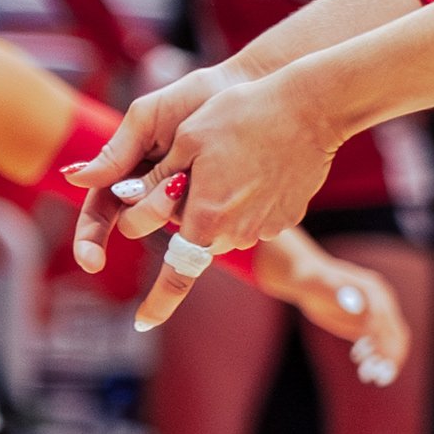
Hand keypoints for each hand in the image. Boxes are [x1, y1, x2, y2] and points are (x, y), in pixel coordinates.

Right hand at [67, 61, 236, 273]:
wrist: (243, 89)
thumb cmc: (190, 99)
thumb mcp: (147, 119)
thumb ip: (116, 150)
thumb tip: (72, 178)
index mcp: (124, 172)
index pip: (98, 214)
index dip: (90, 241)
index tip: (92, 262)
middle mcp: (149, 193)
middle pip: (134, 223)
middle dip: (148, 211)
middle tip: (174, 183)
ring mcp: (181, 202)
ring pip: (168, 226)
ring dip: (177, 208)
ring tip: (195, 175)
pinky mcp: (212, 205)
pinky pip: (203, 225)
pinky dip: (206, 215)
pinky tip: (221, 197)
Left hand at [70, 64, 338, 328]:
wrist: (312, 110)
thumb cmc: (242, 115)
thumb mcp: (187, 139)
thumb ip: (153, 179)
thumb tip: (121, 201)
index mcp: (206, 216)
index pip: (178, 274)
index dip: (158, 302)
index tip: (142, 323)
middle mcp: (237, 232)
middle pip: (197, 239)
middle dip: (187, 217)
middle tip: (194, 169)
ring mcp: (266, 227)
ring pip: (224, 227)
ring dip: (216, 205)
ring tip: (231, 157)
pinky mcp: (286, 217)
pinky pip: (252, 217)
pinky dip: (245, 198)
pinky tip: (257, 162)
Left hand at [278, 243, 412, 385]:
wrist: (309, 280)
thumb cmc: (314, 282)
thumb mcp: (324, 286)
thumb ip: (341, 296)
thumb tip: (360, 312)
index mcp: (375, 291)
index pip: (386, 320)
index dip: (383, 342)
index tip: (376, 361)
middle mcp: (382, 303)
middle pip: (395, 334)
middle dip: (389, 357)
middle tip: (380, 378)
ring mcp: (376, 315)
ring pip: (390, 343)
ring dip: (383, 361)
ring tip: (367, 375)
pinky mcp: (366, 326)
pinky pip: (377, 345)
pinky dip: (374, 357)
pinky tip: (360, 361)